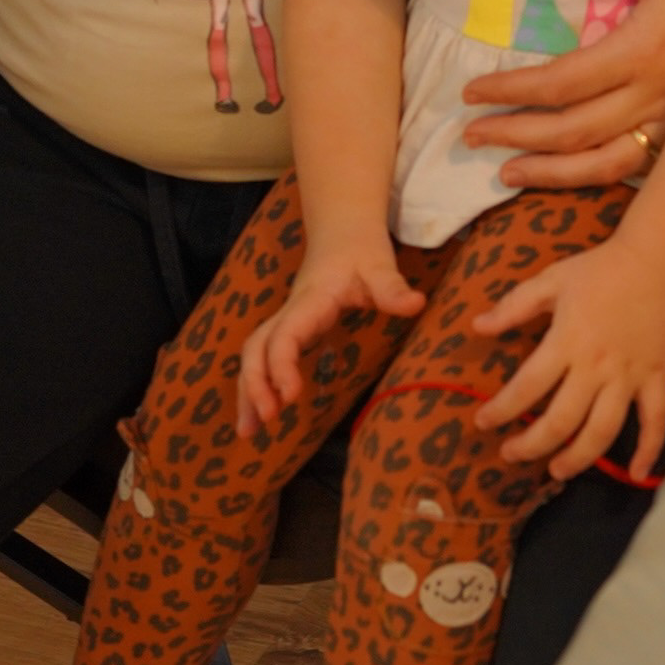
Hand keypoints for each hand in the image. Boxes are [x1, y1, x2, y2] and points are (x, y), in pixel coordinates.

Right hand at [239, 241, 424, 437]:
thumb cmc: (362, 251)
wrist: (344, 231)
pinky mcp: (290, 328)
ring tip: (248, 432)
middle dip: (255, 383)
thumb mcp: (380, 266)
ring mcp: (287, 320)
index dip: (281, 365)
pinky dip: (256, 384)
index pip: (285, 335)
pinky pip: (265, 357)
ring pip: (254, 354)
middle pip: (257, 347)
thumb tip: (416, 304)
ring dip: (248, 391)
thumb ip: (393, 288)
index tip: (290, 395)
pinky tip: (259, 412)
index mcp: (310, 301)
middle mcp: (291, 312)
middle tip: (265, 421)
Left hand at [453, 0, 664, 187]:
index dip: (512, 92)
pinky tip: (564, 176)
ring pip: (601, 162)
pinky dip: (593, 176)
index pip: (561, 84)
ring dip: (549, 172)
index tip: (473, 92)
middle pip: (571, 130)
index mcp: (643, 49)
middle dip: (515, 134)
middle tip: (470, 132)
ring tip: (506, 171)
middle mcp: (656, 93)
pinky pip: (633, 164)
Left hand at [472, 242, 664, 481]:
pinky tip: (637, 474)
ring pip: (603, 430)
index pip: (527, 387)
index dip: (501, 410)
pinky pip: (656, 420)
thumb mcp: (551, 280)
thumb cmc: (600, 270)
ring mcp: (630, 375)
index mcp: (567, 341)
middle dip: (532, 445)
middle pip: (562, 420)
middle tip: (511, 454)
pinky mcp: (658, 377)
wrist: (657, 259)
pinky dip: (649, 449)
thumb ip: (514, 306)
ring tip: (557, 470)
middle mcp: (597, 366)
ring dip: (579, 458)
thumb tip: (476, 327)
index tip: (483, 423)